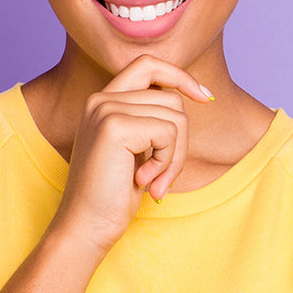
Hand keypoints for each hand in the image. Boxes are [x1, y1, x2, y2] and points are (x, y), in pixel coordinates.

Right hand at [50, 54, 212, 253]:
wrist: (86, 227)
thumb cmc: (113, 195)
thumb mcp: (137, 149)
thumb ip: (152, 118)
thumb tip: (194, 94)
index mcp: (103, 101)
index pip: (148, 64)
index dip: (180, 76)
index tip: (206, 98)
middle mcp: (100, 99)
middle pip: (171, 98)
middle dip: (180, 141)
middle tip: (165, 176)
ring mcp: (105, 109)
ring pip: (175, 116)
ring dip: (175, 156)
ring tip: (154, 181)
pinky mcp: (114, 126)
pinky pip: (168, 133)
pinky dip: (167, 162)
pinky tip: (145, 182)